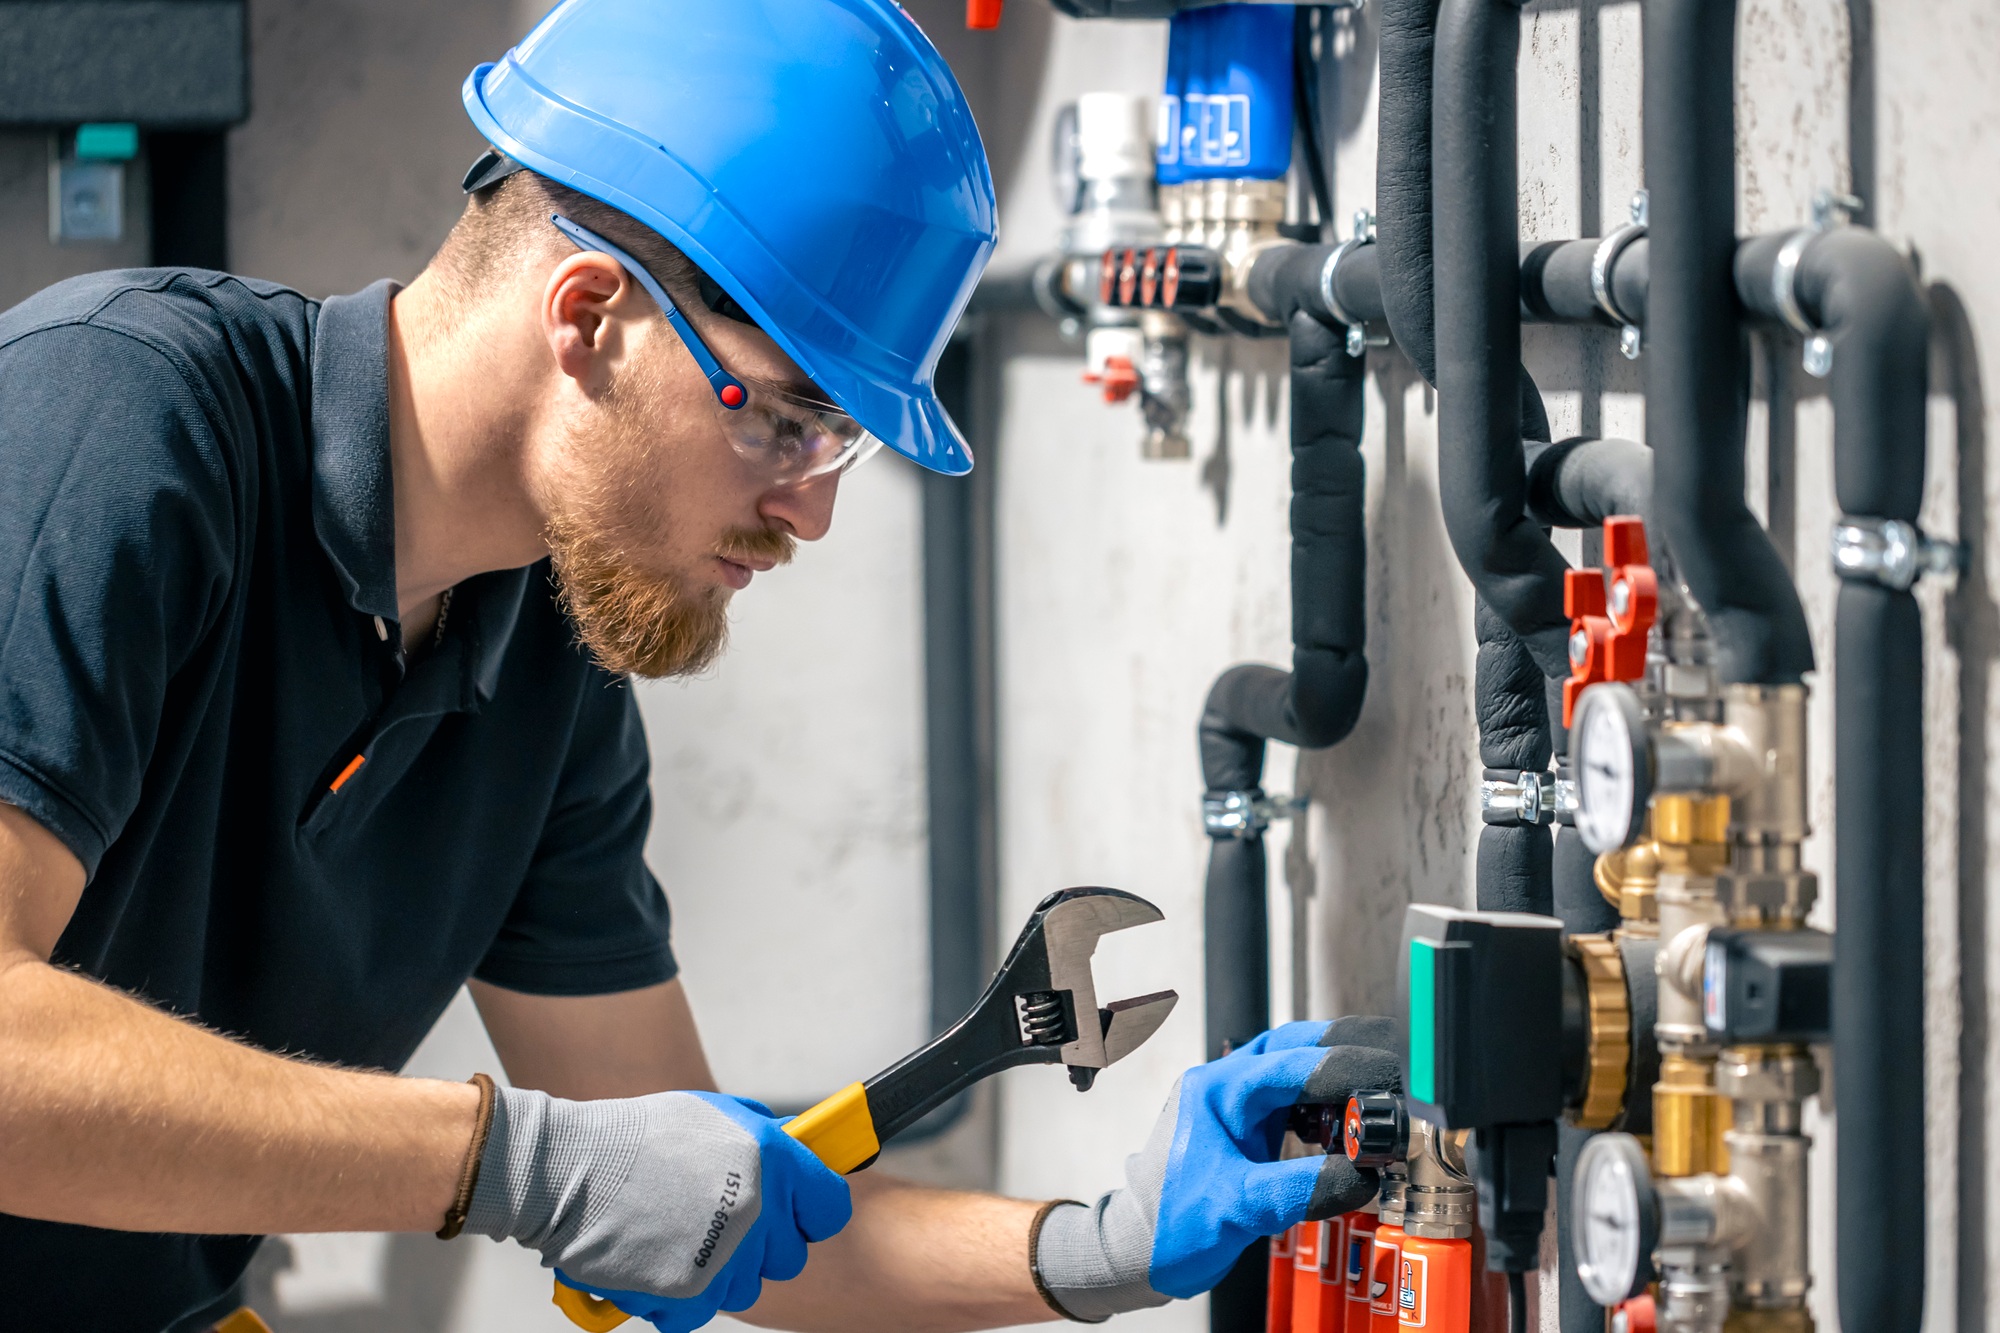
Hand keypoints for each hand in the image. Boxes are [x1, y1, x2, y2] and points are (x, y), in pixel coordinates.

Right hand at [466, 1088, 850, 1331]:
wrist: (572, 1170)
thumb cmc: (640, 1137)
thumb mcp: (716, 1114)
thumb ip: (764, 1135)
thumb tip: (795, 1148)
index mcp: (774, 1162)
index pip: (831, 1208)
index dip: (811, 1211)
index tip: (795, 1211)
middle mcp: (759, 1212)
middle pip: (790, 1256)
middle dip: (763, 1243)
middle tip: (725, 1224)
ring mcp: (727, 1259)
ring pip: (748, 1287)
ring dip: (722, 1270)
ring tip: (681, 1237)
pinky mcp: (690, 1296)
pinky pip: (704, 1311)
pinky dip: (682, 1296)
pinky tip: (659, 1261)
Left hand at [1034, 1016, 1398, 1320]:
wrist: (1138, 1250)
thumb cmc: (1170, 1225)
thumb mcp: (1236, 1208)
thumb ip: (1296, 1188)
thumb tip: (1360, 1175)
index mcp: (1216, 1091)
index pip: (1288, 1063)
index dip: (1342, 1067)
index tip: (1387, 1078)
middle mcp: (1227, 1086)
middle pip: (1295, 1046)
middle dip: (1347, 1051)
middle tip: (1395, 1068)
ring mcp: (1239, 1104)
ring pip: (1298, 1067)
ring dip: (1339, 1076)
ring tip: (1381, 1094)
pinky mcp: (1250, 1127)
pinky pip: (1297, 1100)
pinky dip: (1329, 1105)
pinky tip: (1351, 1124)